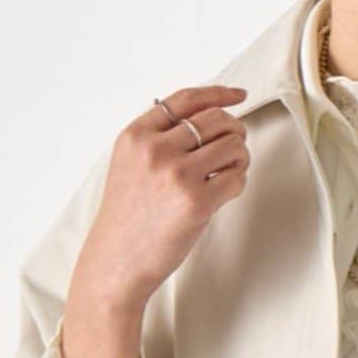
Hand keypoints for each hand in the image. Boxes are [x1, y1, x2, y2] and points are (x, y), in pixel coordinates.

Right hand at [56, 86, 251, 357]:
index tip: (239, 96)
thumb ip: (158, 140)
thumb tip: (206, 119)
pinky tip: (227, 191)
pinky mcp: (196, 202)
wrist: (117, 263)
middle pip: (215, 119)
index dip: (219, 94)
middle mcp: (155, 149)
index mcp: (136, 135)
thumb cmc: (128, 220)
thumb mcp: (130, 166)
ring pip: (232, 145)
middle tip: (237, 147)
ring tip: (231, 172)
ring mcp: (176, 175)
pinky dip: (239, 181)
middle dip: (235, 130)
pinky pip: (237, 178)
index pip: (186, 99)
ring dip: (241, 157)